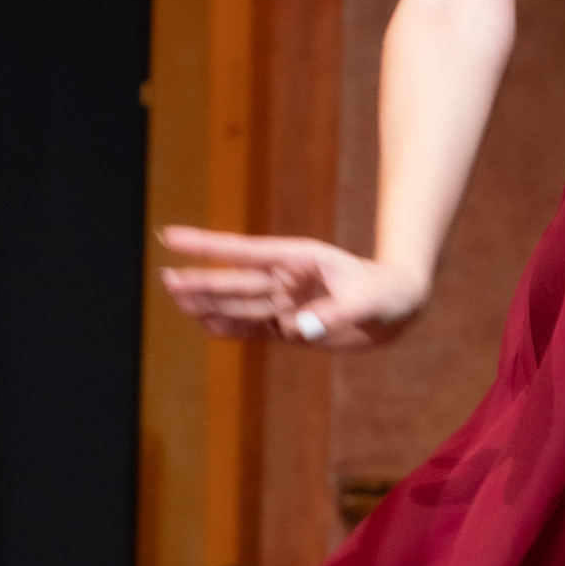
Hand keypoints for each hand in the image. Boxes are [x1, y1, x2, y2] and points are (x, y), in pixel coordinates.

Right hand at [158, 225, 426, 350]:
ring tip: (177, 298)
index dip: (208, 245)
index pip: (245, 251)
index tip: (173, 236)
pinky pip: (253, 328)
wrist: (399, 306)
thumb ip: (333, 313)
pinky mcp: (292, 326)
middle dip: (201, 280)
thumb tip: (298, 329)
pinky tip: (205, 323)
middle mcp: (287, 278)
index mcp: (299, 258)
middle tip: (165, 279)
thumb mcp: (367, 301)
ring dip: (209, 302)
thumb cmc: (387, 293)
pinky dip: (229, 327)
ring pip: (239, 304)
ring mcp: (287, 302)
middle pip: (235, 281)